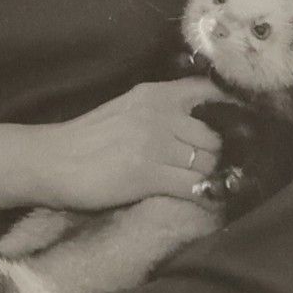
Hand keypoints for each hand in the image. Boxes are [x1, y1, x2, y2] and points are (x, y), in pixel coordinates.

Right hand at [33, 77, 220, 211]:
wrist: (50, 161)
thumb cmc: (86, 138)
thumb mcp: (127, 109)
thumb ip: (161, 112)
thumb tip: (202, 129)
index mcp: (154, 94)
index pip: (211, 92)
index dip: (233, 111)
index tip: (242, 128)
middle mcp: (160, 114)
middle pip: (216, 137)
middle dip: (219, 156)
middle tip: (213, 170)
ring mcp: (155, 144)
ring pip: (209, 163)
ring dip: (211, 178)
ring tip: (207, 186)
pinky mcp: (148, 175)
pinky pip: (194, 187)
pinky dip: (204, 196)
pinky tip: (201, 200)